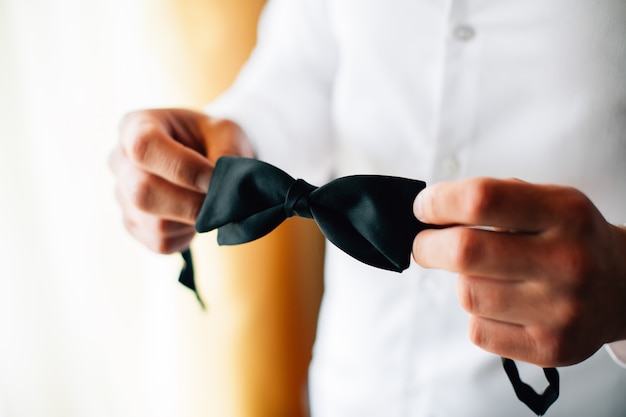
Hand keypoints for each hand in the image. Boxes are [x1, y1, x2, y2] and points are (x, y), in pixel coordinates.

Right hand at [108, 108, 253, 252]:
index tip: (214, 178)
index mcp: (137, 126)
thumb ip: (228, 156)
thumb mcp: (226, 133)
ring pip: (155, 224)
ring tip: (213, 204)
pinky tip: (197, 216)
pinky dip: (189, 235)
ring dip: (195, 221)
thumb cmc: (213, 138)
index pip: (144, 146)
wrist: (207, 156)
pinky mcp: (133, 225)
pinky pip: (161, 243)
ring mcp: (122, 196)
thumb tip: (227, 192)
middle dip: (192, 203)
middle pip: (143, 191)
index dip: (183, 168)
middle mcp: (120, 161)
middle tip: (224, 202)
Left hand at [412, 177, 625, 366]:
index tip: (423, 207)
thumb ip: (495, 201)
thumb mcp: (549, 203)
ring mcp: (561, 310)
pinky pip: (478, 330)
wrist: (624, 290)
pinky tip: (501, 306)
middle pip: (465, 251)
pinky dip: (477, 315)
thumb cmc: (570, 240)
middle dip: (428, 246)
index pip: (481, 199)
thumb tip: (431, 213)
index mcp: (564, 213)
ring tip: (485, 276)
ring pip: (467, 293)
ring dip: (462, 282)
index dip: (438, 202)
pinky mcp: (550, 348)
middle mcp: (567, 261)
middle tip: (424, 244)